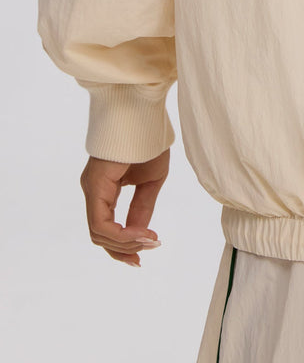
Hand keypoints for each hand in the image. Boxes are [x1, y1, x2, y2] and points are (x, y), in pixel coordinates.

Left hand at [80, 147, 169, 266]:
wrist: (144, 113)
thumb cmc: (149, 141)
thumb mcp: (151, 181)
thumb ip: (142, 207)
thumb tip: (140, 235)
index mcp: (105, 189)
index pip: (107, 228)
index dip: (127, 244)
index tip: (152, 247)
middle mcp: (94, 191)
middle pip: (101, 236)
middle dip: (125, 249)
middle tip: (150, 249)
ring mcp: (91, 188)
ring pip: (99, 234)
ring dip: (126, 243)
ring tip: (150, 239)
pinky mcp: (94, 186)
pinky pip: (100, 223)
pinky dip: (121, 235)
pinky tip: (141, 233)